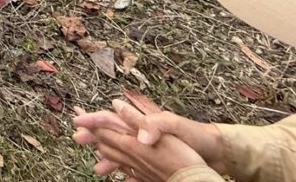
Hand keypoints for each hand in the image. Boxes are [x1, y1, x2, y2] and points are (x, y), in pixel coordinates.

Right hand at [74, 99, 215, 181]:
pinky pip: (135, 168)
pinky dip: (125, 172)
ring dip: (108, 159)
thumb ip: (152, 125)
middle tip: (77, 137)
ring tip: (97, 168)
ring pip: (121, 153)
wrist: (218, 152)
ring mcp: (149, 150)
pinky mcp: (158, 163)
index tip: (78, 121)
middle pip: (112, 134)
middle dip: (94, 136)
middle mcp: (142, 136)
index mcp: (142, 124)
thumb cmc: (197, 136)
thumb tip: (136, 133)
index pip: (112, 120)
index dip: (94, 120)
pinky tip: (122, 178)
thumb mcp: (175, 125)